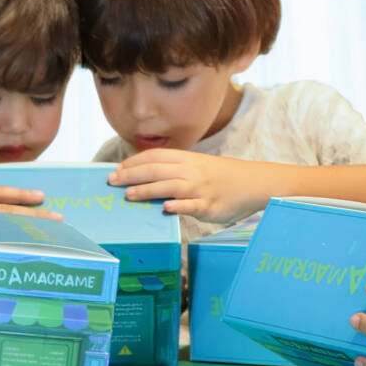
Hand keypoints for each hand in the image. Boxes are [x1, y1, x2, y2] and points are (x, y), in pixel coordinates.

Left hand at [107, 148, 268, 223]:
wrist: (253, 183)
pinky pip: (192, 205)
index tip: (117, 168)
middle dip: (132, 174)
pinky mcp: (210, 205)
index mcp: (186, 159)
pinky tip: (166, 208)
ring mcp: (200, 188)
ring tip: (128, 195)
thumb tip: (143, 176)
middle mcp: (191, 171)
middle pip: (157, 170)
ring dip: (148, 190)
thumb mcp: (197, 166)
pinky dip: (178, 206)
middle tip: (112, 181)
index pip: (155, 156)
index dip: (134, 161)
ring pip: (170, 186)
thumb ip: (173, 170)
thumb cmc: (219, 176)